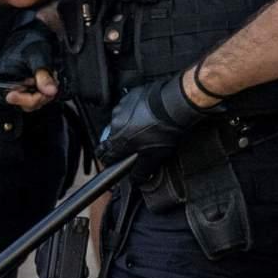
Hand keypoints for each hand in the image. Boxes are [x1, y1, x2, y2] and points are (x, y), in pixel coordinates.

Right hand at [0, 18, 62, 112]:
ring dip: (44, 94)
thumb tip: (50, 91)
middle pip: (24, 104)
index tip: (44, 93)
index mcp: (3, 77)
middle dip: (41, 97)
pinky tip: (48, 82)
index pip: (14, 99)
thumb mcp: (39, 58)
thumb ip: (43, 76)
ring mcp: (16, 86)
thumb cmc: (31, 42)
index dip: (32, 99)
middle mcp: (6, 84)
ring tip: (50, 80)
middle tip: (51, 84)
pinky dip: (43, 92)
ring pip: (30, 102)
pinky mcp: (24, 87)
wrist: (34, 34)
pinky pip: (33, 97)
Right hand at [99, 71, 216, 162]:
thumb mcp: (154, 157)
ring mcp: (121, 109)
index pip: (104, 154)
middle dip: (123, 142)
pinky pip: (127, 108)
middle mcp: (115, 124)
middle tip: (137, 143)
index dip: (110, 159)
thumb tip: (135, 180)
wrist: (174, 105)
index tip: (115, 159)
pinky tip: (147, 115)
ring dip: (129, 126)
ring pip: (120, 122)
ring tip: (146, 127)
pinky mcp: (128, 97)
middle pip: (112, 138)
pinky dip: (134, 112)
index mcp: (118, 141)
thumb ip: (141, 171)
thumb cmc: (164, 130)